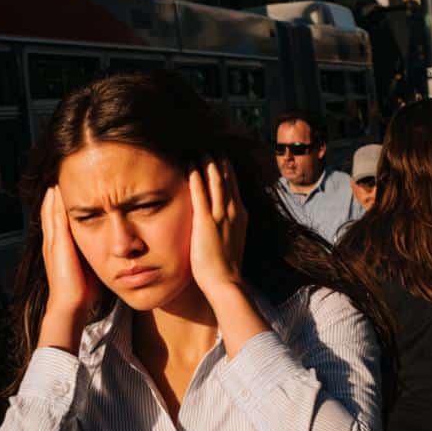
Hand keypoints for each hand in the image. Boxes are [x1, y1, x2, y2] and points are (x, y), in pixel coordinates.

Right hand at [39, 186, 98, 351]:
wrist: (70, 306)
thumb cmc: (82, 291)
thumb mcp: (88, 266)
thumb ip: (94, 254)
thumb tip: (110, 248)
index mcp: (59, 249)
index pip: (56, 221)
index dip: (59, 207)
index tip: (66, 191)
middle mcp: (52, 244)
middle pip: (49, 214)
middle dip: (54, 198)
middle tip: (58, 179)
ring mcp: (52, 244)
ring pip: (49, 214)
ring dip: (52, 198)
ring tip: (56, 181)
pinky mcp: (57, 245)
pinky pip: (54, 220)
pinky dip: (55, 206)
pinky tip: (57, 193)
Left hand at [188, 159, 247, 298]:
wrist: (226, 282)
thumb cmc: (225, 268)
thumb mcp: (230, 242)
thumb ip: (227, 229)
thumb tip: (219, 225)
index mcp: (240, 216)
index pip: (234, 187)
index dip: (228, 172)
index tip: (222, 159)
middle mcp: (233, 212)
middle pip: (227, 180)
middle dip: (220, 163)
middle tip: (212, 148)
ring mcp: (221, 216)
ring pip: (216, 182)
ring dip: (209, 164)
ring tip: (202, 151)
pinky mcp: (206, 223)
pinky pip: (200, 194)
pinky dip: (196, 177)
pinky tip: (191, 165)